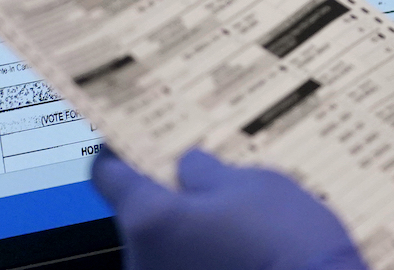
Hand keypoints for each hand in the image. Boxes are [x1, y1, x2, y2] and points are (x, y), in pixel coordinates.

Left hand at [92, 147, 367, 269]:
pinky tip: (241, 244)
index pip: (108, 175)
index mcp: (151, 218)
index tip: (129, 136)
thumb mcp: (252, 184)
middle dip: (169, 193)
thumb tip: (188, 166)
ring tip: (235, 213)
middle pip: (140, 213)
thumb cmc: (285, 240)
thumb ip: (209, 172)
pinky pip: (183, 265)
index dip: (120, 150)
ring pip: (164, 244)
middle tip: (203, 172)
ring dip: (190, 228)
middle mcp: (142, 259)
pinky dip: (204, 254)